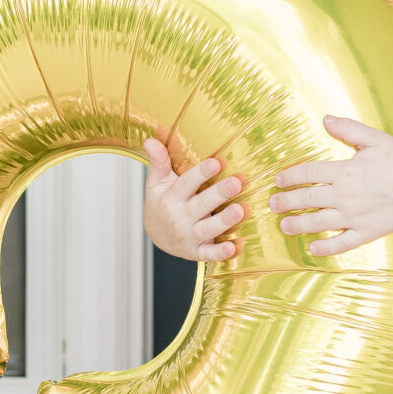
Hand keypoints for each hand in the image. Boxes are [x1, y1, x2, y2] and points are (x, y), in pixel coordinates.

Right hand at [142, 139, 243, 262]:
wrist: (156, 235)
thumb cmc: (162, 203)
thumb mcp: (156, 182)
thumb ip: (159, 162)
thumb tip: (151, 139)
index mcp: (171, 198)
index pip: (186, 184)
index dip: (201, 173)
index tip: (217, 162)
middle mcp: (180, 217)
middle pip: (200, 205)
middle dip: (219, 194)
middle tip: (237, 182)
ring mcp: (188, 236)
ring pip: (207, 229)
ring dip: (224, 221)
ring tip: (240, 210)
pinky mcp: (196, 251)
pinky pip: (209, 254)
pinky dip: (220, 253)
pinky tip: (234, 247)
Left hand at [270, 116, 392, 255]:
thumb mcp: (374, 139)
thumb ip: (348, 129)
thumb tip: (325, 119)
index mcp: (345, 170)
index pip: (308, 172)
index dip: (289, 176)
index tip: (278, 180)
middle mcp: (346, 194)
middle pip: (308, 198)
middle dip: (286, 201)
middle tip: (273, 204)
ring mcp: (355, 216)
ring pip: (318, 222)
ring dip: (298, 224)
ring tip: (284, 226)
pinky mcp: (367, 232)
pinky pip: (341, 243)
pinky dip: (325, 248)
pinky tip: (312, 248)